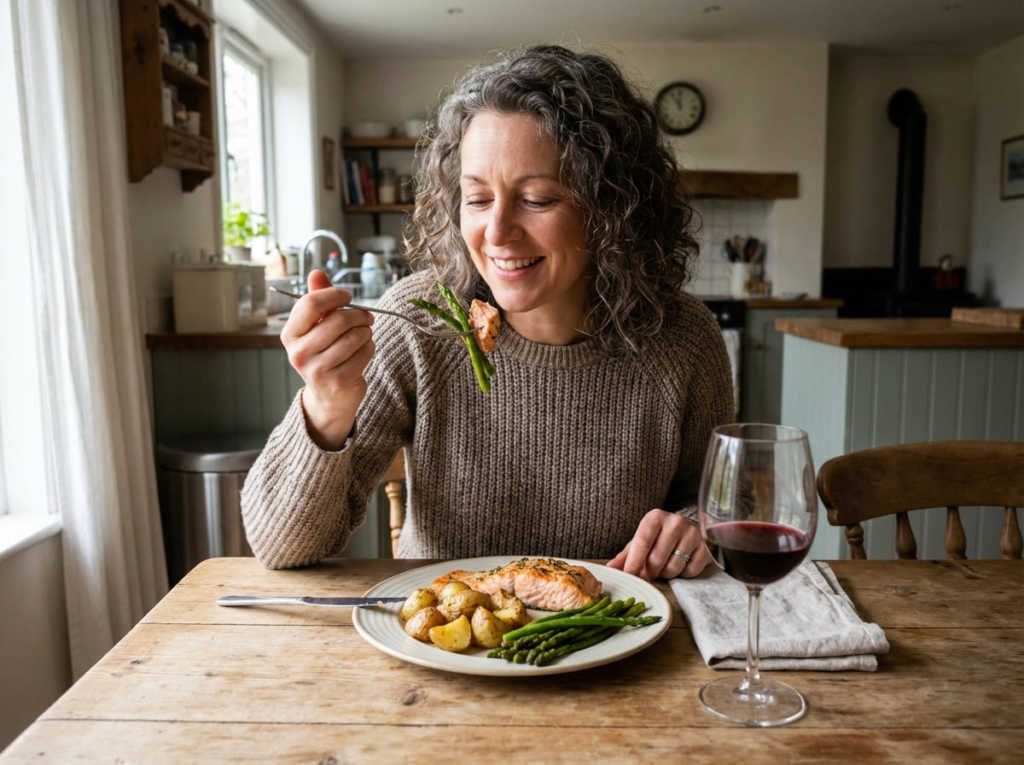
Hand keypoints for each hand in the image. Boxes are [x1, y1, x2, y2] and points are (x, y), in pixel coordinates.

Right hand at [280, 270, 374, 449]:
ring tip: (364, 334)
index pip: (310, 304)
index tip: (347, 297)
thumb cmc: (324, 354)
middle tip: (367, 316)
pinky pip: (364, 352)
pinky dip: (369, 347)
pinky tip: (364, 350)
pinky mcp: (339, 381)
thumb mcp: (316, 327)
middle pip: (337, 319)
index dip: (334, 295)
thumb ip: (318, 299)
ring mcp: (318, 369)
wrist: (329, 397)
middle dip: (358, 315)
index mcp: (290, 335)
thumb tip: (316, 272)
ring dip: (366, 331)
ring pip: (353, 336)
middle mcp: (299, 353)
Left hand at [606, 508, 708, 580]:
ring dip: (666, 574)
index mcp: (655, 517)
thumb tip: (611, 569)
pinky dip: (683, 574)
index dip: (634, 562)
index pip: (642, 541)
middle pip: (656, 559)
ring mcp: (693, 534)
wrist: (693, 528)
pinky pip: (689, 571)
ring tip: (665, 565)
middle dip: (649, 573)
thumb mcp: (643, 540)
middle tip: (648, 574)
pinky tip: (681, 564)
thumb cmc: (661, 536)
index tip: (629, 576)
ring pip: (673, 568)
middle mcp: (675, 522)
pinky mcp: (705, 547)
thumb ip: (626, 555)